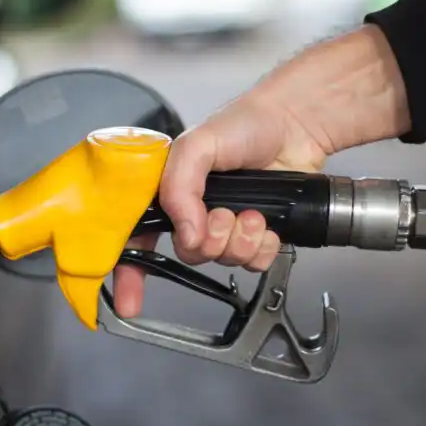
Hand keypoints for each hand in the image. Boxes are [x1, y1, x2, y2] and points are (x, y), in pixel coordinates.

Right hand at [111, 25, 410, 317]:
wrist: (295, 125)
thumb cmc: (244, 124)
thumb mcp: (196, 146)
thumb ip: (179, 187)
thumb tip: (186, 232)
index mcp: (169, 190)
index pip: (139, 237)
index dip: (131, 272)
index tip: (129, 301)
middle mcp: (194, 211)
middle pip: (188, 254)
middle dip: (208, 242)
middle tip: (223, 217)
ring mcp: (227, 224)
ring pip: (223, 261)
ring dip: (239, 242)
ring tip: (252, 214)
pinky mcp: (257, 233)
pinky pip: (254, 263)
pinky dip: (262, 247)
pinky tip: (267, 224)